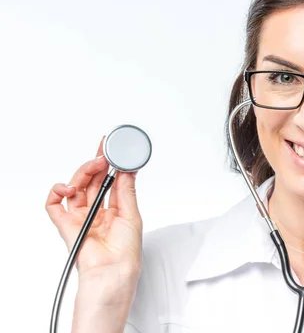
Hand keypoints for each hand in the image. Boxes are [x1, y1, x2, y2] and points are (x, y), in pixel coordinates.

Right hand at [46, 136, 142, 282]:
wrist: (114, 271)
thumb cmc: (126, 251)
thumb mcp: (131, 214)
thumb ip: (126, 190)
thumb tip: (127, 169)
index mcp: (114, 209)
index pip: (109, 181)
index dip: (108, 164)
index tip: (110, 148)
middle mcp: (96, 211)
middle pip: (92, 181)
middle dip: (96, 164)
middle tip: (103, 155)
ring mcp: (80, 217)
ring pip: (75, 187)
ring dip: (82, 173)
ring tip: (94, 166)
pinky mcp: (65, 224)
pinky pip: (53, 204)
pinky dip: (57, 191)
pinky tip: (69, 187)